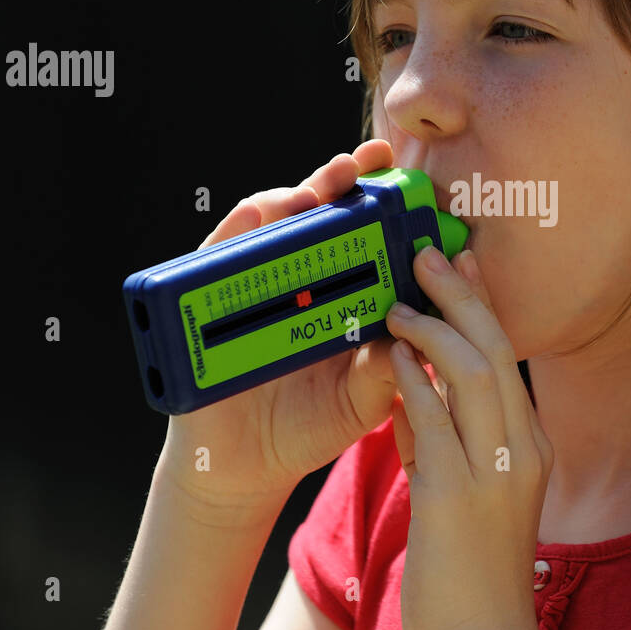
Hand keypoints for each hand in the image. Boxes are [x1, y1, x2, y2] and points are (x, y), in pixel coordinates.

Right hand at [159, 139, 405, 519]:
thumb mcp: (364, 396)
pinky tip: (261, 213)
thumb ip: (392, 363)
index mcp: (341, 293)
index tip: (413, 179)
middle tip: (369, 162)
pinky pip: (220, 253)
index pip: (365, 236)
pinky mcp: (206, 298)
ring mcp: (252, 284)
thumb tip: (424, 327)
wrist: (247, 467)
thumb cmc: (311, 424)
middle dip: (344, 182)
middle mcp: (297, 279)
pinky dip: (240, 229)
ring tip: (324, 186)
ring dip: (297, 196)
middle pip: (320, 216)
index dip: (386, 203)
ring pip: (272, 224)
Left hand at [385, 244, 553, 629]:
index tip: (461, 266)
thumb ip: (441, 439)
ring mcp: (496, 472)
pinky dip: (413, 380)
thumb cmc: (470, 566)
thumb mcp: (466, 492)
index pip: (508, 359)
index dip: (483, 307)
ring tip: (400, 304)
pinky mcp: (457, 495)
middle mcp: (523, 450)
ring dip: (434, 330)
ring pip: (475, 374)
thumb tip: (411, 391)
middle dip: (463, 297)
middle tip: (432, 255)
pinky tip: (391, 356)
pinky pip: (435, 419)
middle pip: (498, 352)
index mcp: (531, 446)